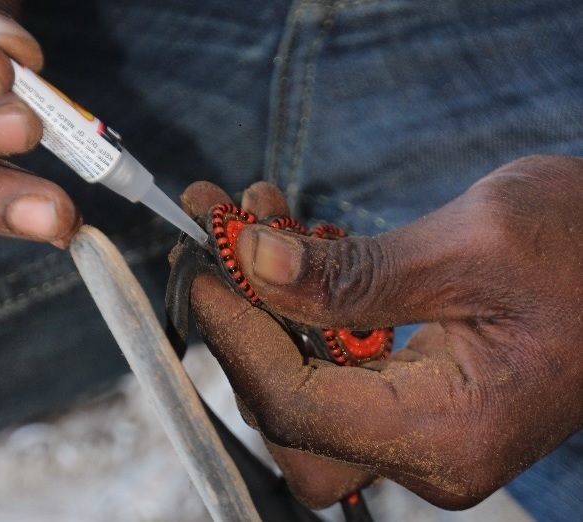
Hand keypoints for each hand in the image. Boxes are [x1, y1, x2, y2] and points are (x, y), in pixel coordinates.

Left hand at [185, 155, 582, 508]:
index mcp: (449, 432)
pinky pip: (334, 366)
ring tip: (259, 222)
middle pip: (290, 417)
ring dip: (270, 307)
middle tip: (226, 248)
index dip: (238, 336)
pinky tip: (300, 248)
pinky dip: (305, 309)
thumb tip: (256, 267)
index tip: (205, 270)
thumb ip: (357, 273)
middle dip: (247, 330)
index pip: (298, 406)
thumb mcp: (473, 245)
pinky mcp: (415, 396)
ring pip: (304, 388)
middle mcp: (429, 450)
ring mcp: (420, 428)